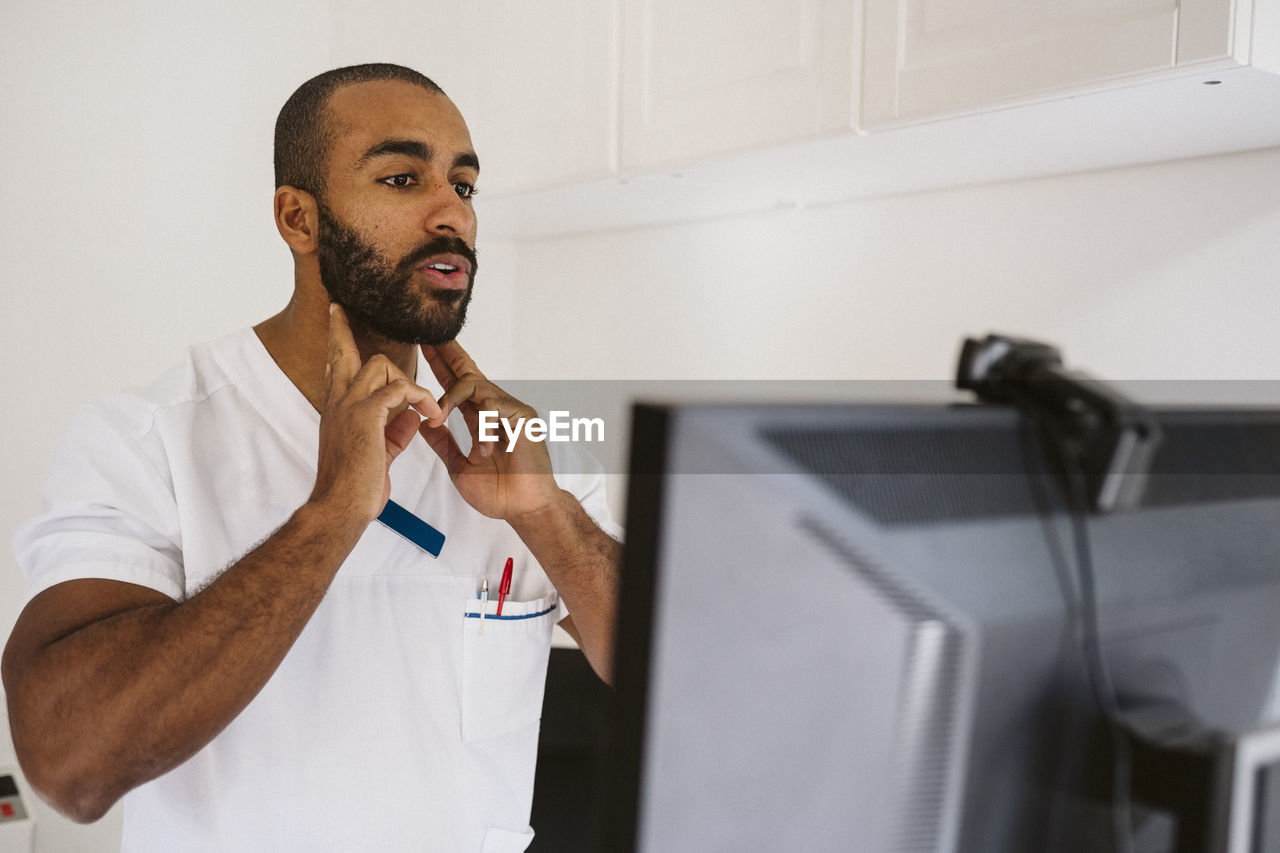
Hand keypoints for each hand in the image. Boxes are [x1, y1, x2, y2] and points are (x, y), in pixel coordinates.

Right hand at [309, 305, 442, 523]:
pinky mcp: (365, 415)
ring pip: (380, 365)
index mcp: (338, 411)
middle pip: (343, 353)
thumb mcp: (379, 453)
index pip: (336, 370)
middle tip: (341, 311)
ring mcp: (349, 406)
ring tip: (428, 405)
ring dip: (408, 379)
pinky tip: (430, 414)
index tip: (337, 322)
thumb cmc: (356, 487)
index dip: (339, 345)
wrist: (341, 507)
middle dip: (344, 331)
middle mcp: (338, 403)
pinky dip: (421, 397)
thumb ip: (394, 431)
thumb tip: (411, 417)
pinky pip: (399, 388)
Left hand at [418, 340, 562, 520]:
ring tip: (440, 419)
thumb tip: (424, 424)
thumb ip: (443, 443)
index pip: (458, 384)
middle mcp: (494, 409)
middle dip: (447, 354)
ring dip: (452, 400)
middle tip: (428, 337)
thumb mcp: (458, 465)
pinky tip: (484, 449)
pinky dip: (482, 426)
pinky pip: (493, 406)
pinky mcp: (523, 417)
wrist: (522, 509)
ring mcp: (509, 411)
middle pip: (469, 371)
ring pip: (475, 384)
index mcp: (480, 418)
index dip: (441, 365)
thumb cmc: (498, 491)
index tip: (423, 348)